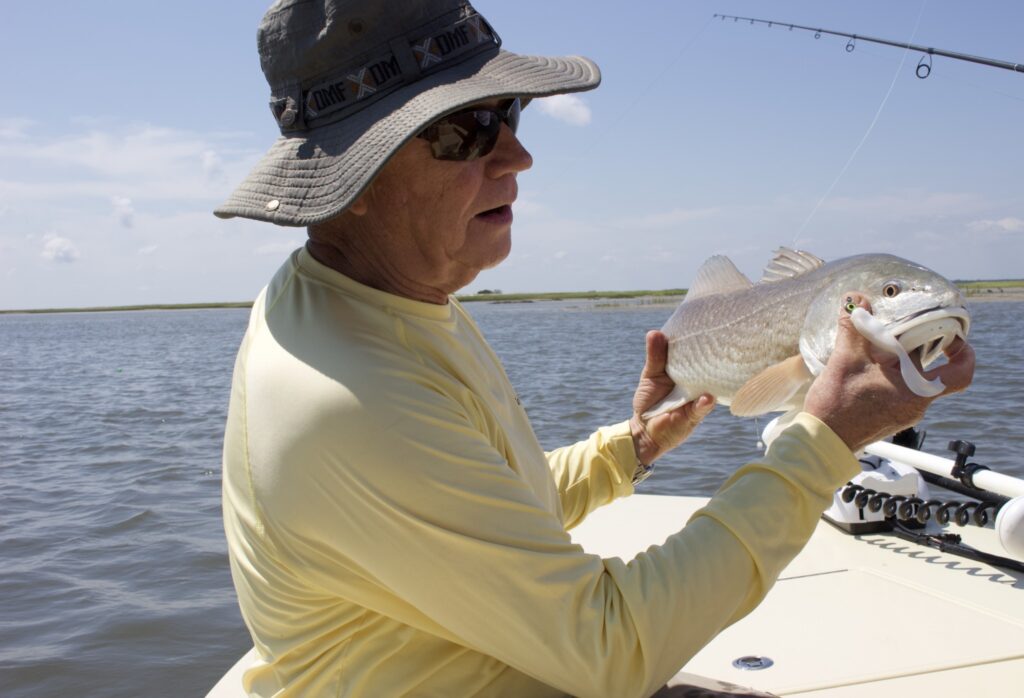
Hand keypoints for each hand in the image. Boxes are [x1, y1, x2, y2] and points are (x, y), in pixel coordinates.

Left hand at [630, 330, 715, 465]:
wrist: (646, 430)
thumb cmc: (650, 400)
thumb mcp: (651, 375)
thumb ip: (655, 357)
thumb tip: (654, 332)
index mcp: (687, 369)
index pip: (699, 352)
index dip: (704, 339)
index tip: (710, 321)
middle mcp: (697, 382)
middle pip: (710, 367)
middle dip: (717, 356)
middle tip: (724, 339)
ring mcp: (698, 398)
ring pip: (711, 387)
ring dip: (714, 380)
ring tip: (719, 368)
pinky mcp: (695, 415)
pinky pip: (702, 408)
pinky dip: (704, 403)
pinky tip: (706, 397)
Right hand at [804, 292, 974, 451]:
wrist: (822, 441)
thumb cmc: (837, 405)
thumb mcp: (844, 360)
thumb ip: (852, 327)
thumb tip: (855, 297)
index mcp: (915, 390)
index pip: (959, 372)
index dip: (964, 352)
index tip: (952, 336)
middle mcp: (916, 404)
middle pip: (933, 370)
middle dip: (922, 347)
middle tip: (907, 328)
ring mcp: (904, 413)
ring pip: (916, 380)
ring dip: (904, 361)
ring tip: (882, 345)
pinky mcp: (890, 417)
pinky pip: (902, 390)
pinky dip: (894, 374)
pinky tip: (872, 365)